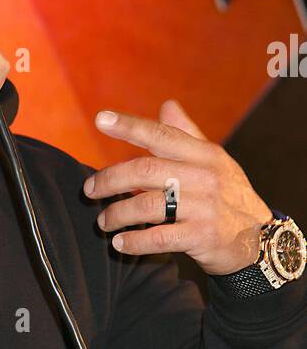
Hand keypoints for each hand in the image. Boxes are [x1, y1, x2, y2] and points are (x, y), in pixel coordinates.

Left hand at [83, 99, 273, 275]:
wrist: (259, 239)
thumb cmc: (228, 195)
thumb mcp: (214, 162)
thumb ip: (187, 135)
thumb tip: (166, 104)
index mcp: (205, 154)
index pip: (162, 135)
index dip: (130, 126)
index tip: (100, 119)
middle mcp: (205, 177)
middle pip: (145, 171)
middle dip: (109, 180)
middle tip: (89, 190)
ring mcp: (205, 208)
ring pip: (146, 205)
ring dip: (117, 214)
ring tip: (103, 221)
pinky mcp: (203, 237)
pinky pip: (159, 238)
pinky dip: (134, 241)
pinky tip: (120, 243)